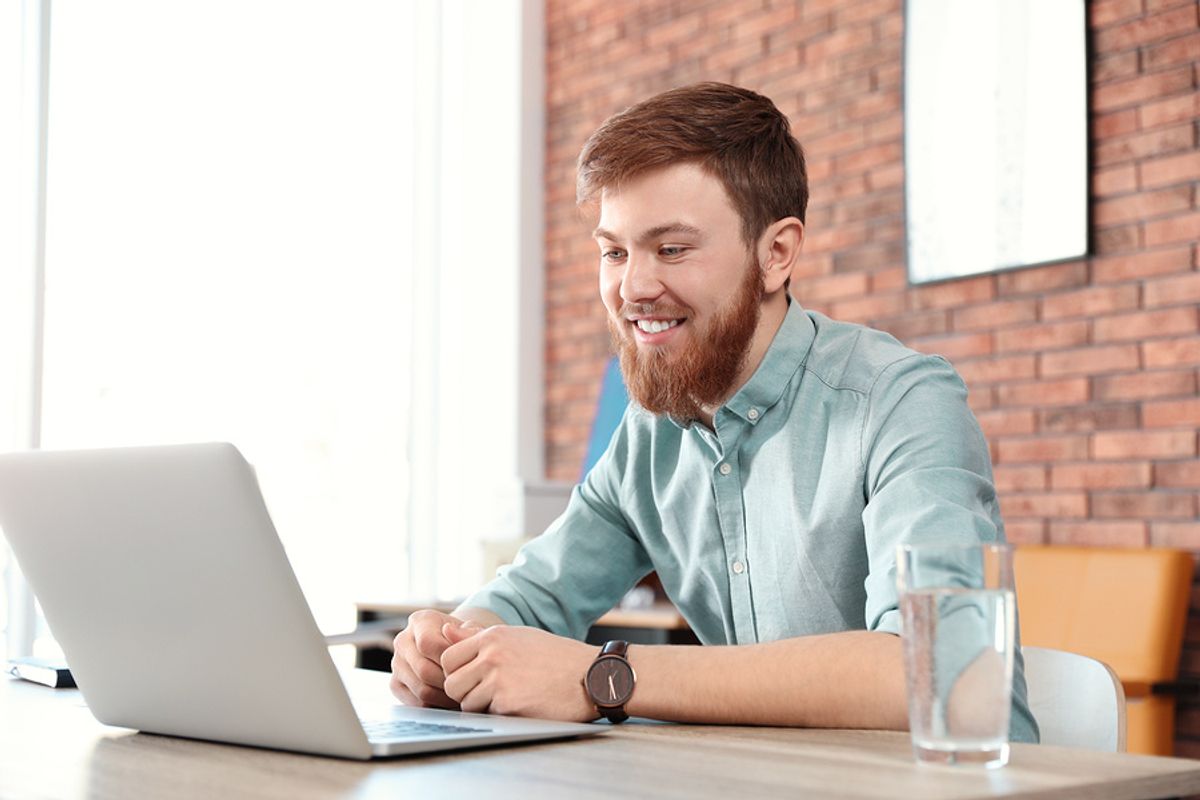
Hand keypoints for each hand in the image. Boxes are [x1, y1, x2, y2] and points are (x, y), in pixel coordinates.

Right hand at [390, 609, 470, 707]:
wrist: (453, 647)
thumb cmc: (463, 640)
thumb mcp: (471, 631)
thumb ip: (470, 632)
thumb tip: (456, 633)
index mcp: (420, 621)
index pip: (427, 643)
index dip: (449, 659)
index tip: (466, 665)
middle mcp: (403, 640)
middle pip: (423, 670)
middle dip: (449, 681)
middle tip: (466, 686)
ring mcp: (397, 663)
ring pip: (420, 689)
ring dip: (444, 696)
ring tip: (461, 693)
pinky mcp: (395, 684)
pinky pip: (416, 703)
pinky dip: (435, 705)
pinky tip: (449, 699)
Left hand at [440, 624, 598, 721]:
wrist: (592, 676)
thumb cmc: (556, 657)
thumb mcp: (518, 637)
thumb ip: (479, 637)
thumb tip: (446, 629)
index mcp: (493, 637)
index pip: (447, 657)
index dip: (457, 672)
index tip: (474, 678)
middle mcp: (492, 655)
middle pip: (451, 683)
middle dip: (465, 692)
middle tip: (489, 693)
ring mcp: (499, 680)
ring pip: (466, 703)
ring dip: (482, 707)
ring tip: (510, 698)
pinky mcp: (508, 704)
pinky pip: (487, 716)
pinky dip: (499, 715)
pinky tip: (521, 705)